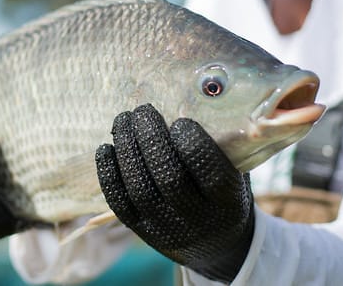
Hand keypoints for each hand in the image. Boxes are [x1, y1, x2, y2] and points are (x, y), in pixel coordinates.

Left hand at [96, 104, 254, 282]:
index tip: (181, 121)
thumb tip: (199, 97)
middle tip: (143, 110)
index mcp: (228, 202)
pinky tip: (105, 147)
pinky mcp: (142, 232)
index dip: (192, 142)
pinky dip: (108, 173)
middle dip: (151, 138)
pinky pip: (119, 202)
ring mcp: (166, 228)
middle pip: (168, 177)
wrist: (218, 245)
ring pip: (140, 188)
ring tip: (123, 120)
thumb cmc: (225, 192)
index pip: (209, 172)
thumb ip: (223, 143)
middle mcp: (197, 219)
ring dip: (127, 148)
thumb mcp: (237, 171)